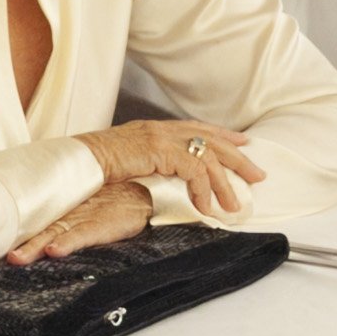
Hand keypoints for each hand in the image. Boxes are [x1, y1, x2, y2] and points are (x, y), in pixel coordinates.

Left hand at [7, 178, 155, 264]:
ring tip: (18, 257)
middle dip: (15, 244)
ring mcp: (78, 221)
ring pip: (50, 235)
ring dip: (34, 248)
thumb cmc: (109, 203)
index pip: (28, 224)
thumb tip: (34, 235)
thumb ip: (57, 222)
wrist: (138, 194)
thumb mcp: (79, 212)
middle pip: (34, 231)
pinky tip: (55, 250)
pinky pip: (79, 236)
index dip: (9, 233)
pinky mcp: (96, 226)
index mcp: (56, 214)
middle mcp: (63, 217)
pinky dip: (66, 243)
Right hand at [80, 117, 264, 214]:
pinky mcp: (161, 151)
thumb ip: (150, 163)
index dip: (223, 136)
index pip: (198, 129)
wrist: (79, 160)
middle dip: (238, 159)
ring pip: (208, 158)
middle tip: (258, 174)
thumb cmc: (96, 164)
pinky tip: (205, 207)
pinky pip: (194, 172)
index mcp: (156, 129)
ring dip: (223, 184)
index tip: (242, 144)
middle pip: (212, 140)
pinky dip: (203, 191)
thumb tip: (164, 177)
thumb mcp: (129, 160)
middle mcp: (163, 129)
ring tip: (232, 205)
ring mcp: (162, 138)